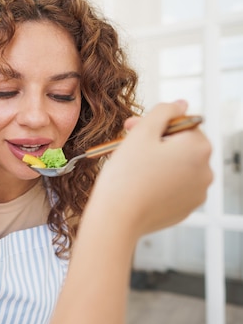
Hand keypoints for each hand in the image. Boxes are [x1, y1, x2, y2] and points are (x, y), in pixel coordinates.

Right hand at [89, 100, 212, 237]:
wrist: (116, 218)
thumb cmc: (126, 176)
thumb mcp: (142, 133)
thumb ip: (164, 111)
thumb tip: (180, 104)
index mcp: (198, 147)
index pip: (180, 123)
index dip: (154, 123)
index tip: (131, 129)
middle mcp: (205, 170)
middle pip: (180, 145)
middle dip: (156, 142)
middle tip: (127, 146)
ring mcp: (197, 192)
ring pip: (177, 166)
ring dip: (157, 162)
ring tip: (132, 168)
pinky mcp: (185, 208)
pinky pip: (173, 187)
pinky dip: (158, 182)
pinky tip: (139, 185)